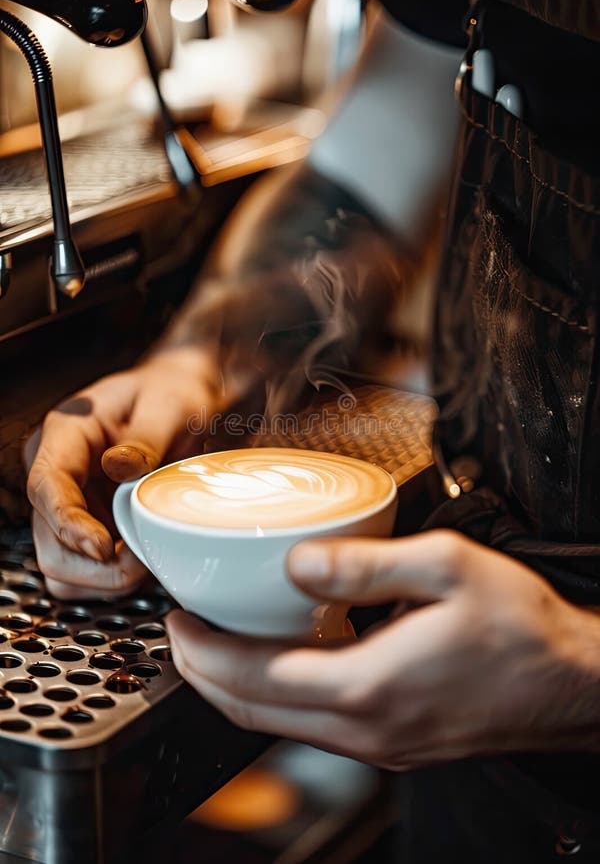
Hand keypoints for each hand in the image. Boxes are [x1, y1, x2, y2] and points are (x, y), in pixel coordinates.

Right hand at [25, 347, 221, 598]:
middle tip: (143, 562)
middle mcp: (58, 470)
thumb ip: (146, 437)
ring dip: (101, 577)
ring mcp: (69, 500)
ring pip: (60, 564)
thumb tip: (119, 468)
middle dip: (92, 565)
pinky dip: (110, 577)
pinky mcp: (87, 522)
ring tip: (145, 561)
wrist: (178, 397)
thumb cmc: (172, 394)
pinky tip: (141, 561)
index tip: (105, 547)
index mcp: (67, 433)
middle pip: (47, 539)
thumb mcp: (170, 405)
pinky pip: (83, 568)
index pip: (46, 486)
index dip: (69, 524)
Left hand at [167, 530, 599, 767]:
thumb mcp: (446, 568)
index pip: (250, 677)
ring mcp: (378, 743)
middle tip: (181, 630)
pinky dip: (275, 695)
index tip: (174, 618)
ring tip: (217, 641)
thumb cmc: (520, 628)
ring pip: (276, 724)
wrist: (571, 684)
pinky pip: (311, 726)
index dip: (200, 650)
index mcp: (366, 685)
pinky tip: (281, 660)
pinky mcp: (393, 742)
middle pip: (250, 710)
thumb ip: (364, 563)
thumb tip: (296, 562)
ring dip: (235, 686)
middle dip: (201, 673)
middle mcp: (363, 728)